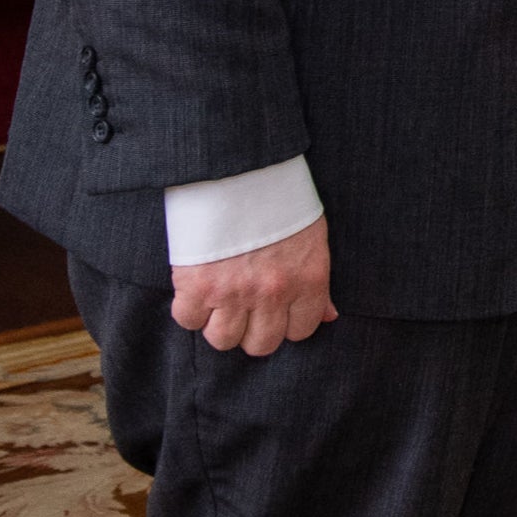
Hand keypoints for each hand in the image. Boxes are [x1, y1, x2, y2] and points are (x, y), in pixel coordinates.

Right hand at [170, 214, 336, 354]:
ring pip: (223, 340)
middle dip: (252, 330)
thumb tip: (328, 317)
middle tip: (246, 308)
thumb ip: (318, 284)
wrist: (241, 171)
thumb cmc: (280, 203)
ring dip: (219, 323)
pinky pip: (188, 320)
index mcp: (307, 280)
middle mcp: (273, 292)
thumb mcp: (312, 238)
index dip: (285, 324)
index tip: (275, 311)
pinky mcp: (197, 286)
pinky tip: (198, 288)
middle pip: (260, 345)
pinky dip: (190, 309)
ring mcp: (234, 292)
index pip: (300, 332)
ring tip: (221, 299)